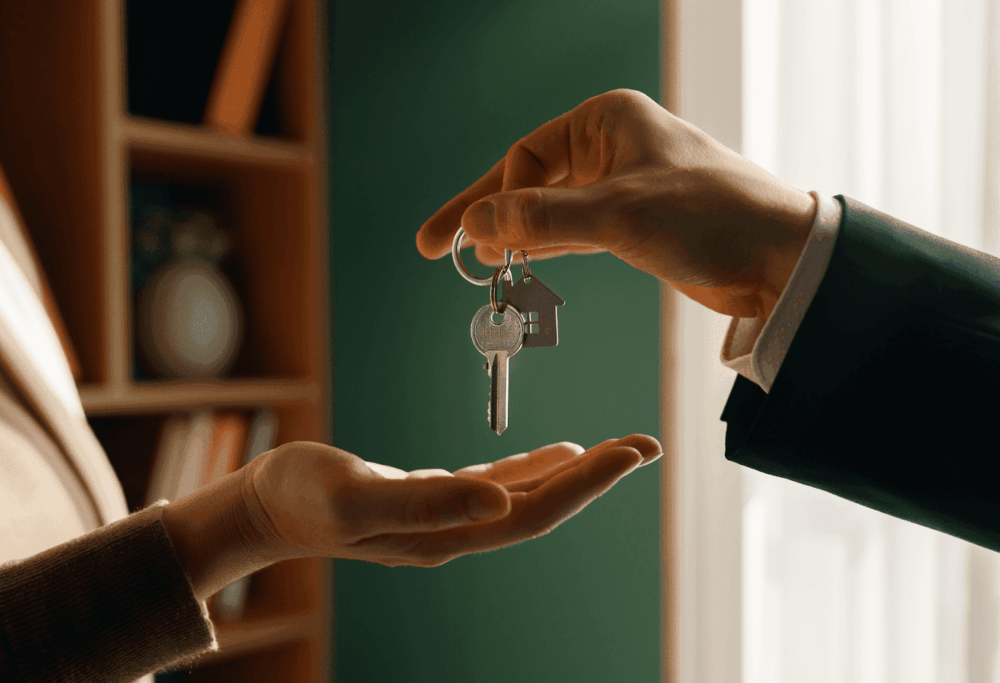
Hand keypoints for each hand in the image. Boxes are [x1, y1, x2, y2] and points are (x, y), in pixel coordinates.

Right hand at [243, 434, 659, 566]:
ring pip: (527, 496)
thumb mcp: (353, 497)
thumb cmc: (299, 496)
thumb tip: (501, 503)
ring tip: (620, 449)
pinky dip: (533, 469)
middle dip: (598, 477)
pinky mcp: (433, 499)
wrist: (264, 502)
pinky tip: (556, 453)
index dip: (585, 484)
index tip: (631, 452)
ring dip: (575, 473)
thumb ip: (426, 502)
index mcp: (445, 536)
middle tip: (648, 444)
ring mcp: (447, 519)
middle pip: (543, 507)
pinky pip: (498, 485)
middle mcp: (456, 533)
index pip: (533, 512)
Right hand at [417, 89, 816, 318]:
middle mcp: (612, 147)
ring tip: (475, 262)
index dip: (495, 198)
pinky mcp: (635, 223)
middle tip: (439, 246)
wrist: (780, 260)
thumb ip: (541, 219)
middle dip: (489, 215)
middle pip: (530, 181)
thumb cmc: (712, 217)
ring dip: (516, 236)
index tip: (474, 237)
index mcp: (608, 120)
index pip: (527, 156)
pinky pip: (574, 232)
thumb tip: (475, 224)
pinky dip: (546, 248)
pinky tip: (518, 261)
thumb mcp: (617, 213)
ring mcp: (622, 186)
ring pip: (551, 210)